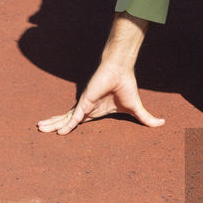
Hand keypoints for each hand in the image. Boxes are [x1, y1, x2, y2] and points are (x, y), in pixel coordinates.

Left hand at [37, 62, 164, 134]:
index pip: (78, 120)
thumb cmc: (126, 86)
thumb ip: (146, 119)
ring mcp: (83, 105)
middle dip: (54, 124)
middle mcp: (86, 108)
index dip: (68, 125)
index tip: (59, 131)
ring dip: (52, 123)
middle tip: (41, 129)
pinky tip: (58, 132)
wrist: (122, 71)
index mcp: (94, 110)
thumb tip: (163, 123)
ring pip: (65, 117)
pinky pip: (75, 117)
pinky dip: (66, 124)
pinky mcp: (85, 102)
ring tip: (39, 128)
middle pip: (67, 118)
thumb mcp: (136, 109)